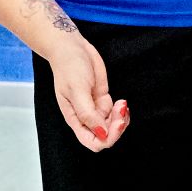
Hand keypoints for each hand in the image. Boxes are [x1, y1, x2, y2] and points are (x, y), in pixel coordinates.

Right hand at [42, 34, 129, 152]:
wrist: (72, 48)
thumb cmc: (69, 68)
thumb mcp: (77, 90)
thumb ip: (88, 114)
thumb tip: (102, 133)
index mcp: (76, 119)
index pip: (92, 142)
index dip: (107, 138)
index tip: (115, 123)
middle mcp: (86, 117)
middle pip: (105, 136)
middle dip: (117, 127)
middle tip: (121, 110)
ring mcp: (95, 108)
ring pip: (112, 125)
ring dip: (121, 118)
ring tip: (121, 104)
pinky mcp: (102, 99)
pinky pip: (115, 113)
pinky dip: (122, 111)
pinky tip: (122, 102)